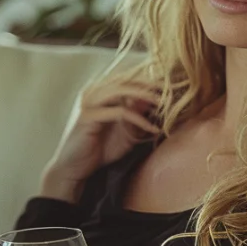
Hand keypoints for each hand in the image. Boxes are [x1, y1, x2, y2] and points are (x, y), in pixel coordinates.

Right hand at [38, 78, 162, 201]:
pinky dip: (138, 119)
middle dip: (151, 84)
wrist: (73, 169)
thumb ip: (138, 113)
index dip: (151, 79)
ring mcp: (89, 102)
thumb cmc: (99, 148)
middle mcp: (93, 90)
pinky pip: (119, 112)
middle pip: (127, 78)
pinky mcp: (88, 116)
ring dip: (145, 95)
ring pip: (122, 89)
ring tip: (164, 104)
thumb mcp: (125, 129)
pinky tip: (152, 127)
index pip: (128, 76)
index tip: (173, 85)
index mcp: (101, 89)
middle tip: (173, 90)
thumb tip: (157, 98)